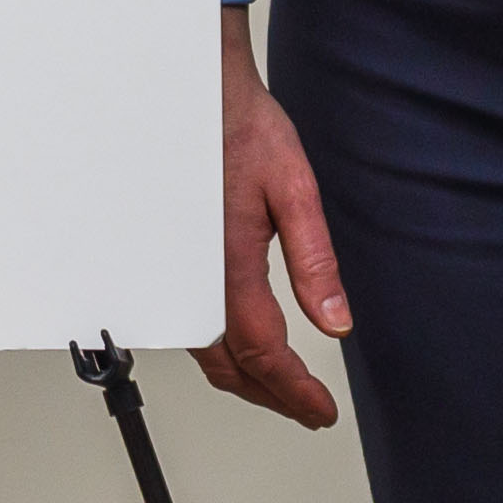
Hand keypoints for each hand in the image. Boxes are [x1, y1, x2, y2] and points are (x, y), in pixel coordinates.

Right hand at [200, 7, 354, 428]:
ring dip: (245, 379)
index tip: (320, 411)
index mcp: (229, 264)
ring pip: (206, 352)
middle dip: (272, 396)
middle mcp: (194, 277)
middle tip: (308, 409)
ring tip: (281, 388)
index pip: (265, 354)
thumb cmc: (242, 128)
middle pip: (231, 367)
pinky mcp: (167, 261)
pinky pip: (190, 325)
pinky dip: (219, 351)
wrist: (191, 91)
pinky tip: (239, 348)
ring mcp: (174, 272)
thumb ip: (314, 261)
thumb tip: (335, 320)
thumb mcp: (293, 188)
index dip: (295, 392)